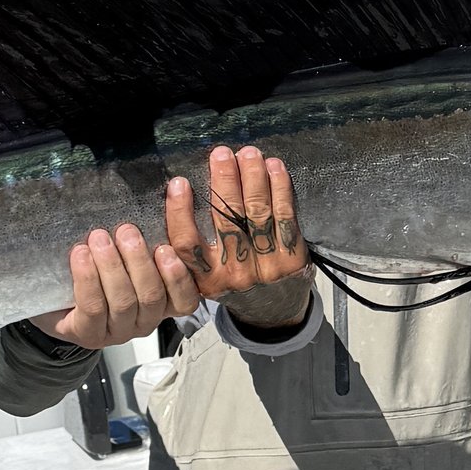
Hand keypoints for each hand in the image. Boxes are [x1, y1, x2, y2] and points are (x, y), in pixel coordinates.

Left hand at [34, 223, 203, 351]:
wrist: (56, 296)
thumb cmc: (99, 269)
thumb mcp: (126, 252)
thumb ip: (144, 238)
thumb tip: (163, 197)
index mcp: (164, 302)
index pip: (185, 298)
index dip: (178, 276)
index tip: (166, 246)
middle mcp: (145, 320)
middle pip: (151, 296)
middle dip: (138, 261)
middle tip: (126, 231)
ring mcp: (117, 331)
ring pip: (123, 302)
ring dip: (112, 266)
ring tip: (99, 238)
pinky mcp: (88, 334)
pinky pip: (93, 308)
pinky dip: (87, 278)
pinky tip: (81, 255)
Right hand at [166, 145, 311, 328]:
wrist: (273, 315)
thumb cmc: (235, 285)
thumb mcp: (207, 278)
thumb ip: (194, 249)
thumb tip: (179, 195)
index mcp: (206, 279)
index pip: (187, 244)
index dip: (180, 212)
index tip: (178, 183)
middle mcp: (235, 273)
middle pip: (227, 219)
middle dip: (224, 181)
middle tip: (221, 154)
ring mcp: (266, 265)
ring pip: (257, 213)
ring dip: (253, 178)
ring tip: (248, 154)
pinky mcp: (292, 258)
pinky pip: (285, 216)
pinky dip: (280, 189)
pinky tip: (274, 168)